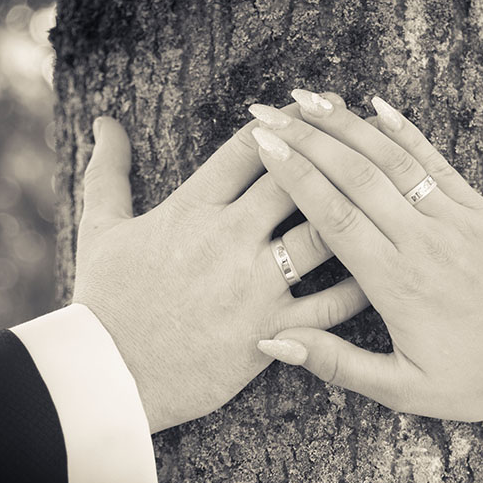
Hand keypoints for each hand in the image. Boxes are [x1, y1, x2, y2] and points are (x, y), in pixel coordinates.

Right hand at [72, 115, 368, 432]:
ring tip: (382, 187)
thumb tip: (103, 122)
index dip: (287, 118)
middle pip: (296, 179)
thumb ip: (107, 171)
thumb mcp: (99, 229)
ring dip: (356, 207)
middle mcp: (230, 239)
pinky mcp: (271, 330)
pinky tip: (379, 264)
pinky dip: (359, 285)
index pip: (249, 148)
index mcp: (192, 209)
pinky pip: (331, 304)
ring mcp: (255, 286)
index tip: (313, 103)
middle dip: (331, 146)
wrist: (108, 380)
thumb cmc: (104, 302)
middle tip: (357, 127)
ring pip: (323, 233)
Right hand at [250, 90, 482, 421]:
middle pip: (356, 175)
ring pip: (392, 159)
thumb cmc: (476, 378)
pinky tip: (375, 105)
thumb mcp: (403, 389)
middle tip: (264, 112)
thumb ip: (337, 363)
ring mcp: (452, 218)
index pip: (334, 215)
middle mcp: (422, 240)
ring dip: (346, 124)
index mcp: (396, 283)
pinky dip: (404, 130)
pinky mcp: (477, 208)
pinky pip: (434, 160)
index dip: (295, 174)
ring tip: (305, 97)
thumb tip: (273, 340)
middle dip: (306, 138)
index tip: (262, 145)